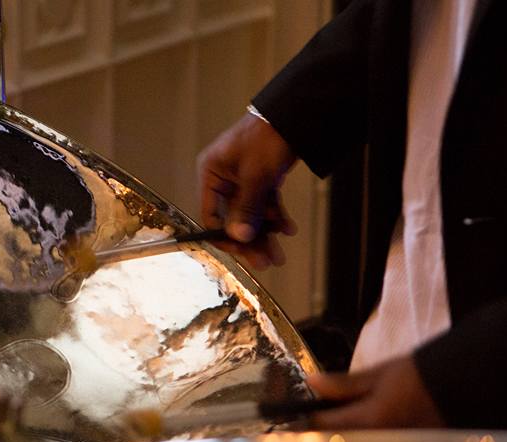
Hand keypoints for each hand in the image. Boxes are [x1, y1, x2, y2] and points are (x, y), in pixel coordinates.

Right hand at [197, 111, 297, 269]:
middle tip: (265, 262)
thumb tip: (239, 239)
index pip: (212, 216)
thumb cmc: (267, 138)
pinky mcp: (259, 180)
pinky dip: (276, 217)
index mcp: (211, 174)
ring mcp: (242, 180)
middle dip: (251, 241)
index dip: (226, 237)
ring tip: (279, 254)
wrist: (295, 115)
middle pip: (233, 219)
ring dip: (266, 234)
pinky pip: (265, 205)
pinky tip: (288, 229)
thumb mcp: (255, 176)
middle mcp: (223, 179)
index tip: (243, 252)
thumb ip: (246, 209)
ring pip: (251, 215)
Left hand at [306, 355, 444, 428]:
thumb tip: (311, 382)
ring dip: (346, 440)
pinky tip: (371, 433)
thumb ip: (343, 384)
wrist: (462, 386)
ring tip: (353, 424)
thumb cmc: (420, 376)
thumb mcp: (379, 375)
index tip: (311, 409)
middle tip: (330, 417)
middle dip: (328, 432)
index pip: (323, 426)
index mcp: (370, 420)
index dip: (312, 417)